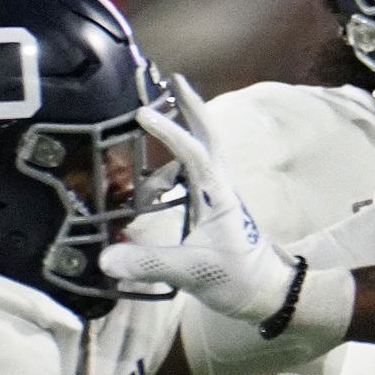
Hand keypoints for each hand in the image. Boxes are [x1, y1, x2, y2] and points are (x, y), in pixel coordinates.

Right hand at [98, 76, 296, 324]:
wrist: (268, 294)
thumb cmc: (238, 280)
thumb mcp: (192, 272)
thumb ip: (150, 264)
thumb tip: (106, 259)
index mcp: (219, 196)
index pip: (195, 154)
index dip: (170, 133)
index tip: (143, 113)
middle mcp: (221, 189)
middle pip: (210, 138)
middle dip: (192, 108)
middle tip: (175, 79)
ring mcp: (220, 198)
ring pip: (205, 153)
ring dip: (186, 131)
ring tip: (157, 116)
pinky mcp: (216, 211)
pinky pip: (196, 176)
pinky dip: (179, 162)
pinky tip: (157, 173)